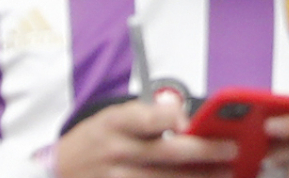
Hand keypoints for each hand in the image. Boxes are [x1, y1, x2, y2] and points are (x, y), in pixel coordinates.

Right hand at [54, 94, 233, 177]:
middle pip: (167, 153)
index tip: (194, 120)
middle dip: (205, 152)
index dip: (173, 117)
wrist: (58, 172)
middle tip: (231, 150)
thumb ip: (146, 117)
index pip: (147, 117)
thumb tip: (182, 117)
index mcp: (115, 123)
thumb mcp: (111, 118)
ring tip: (226, 174)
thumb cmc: (93, 142)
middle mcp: (116, 152)